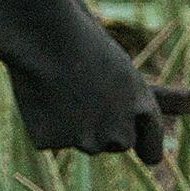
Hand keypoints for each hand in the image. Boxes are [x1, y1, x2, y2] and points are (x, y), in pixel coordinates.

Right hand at [0, 0, 165, 161]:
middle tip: (81, 97)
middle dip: (102, 131)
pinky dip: (39, 120)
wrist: (44, 34)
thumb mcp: (113, 63)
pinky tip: (37, 93)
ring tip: (56, 85)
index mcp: (141, 104)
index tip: (147, 156)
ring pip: (79, 141)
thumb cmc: (77, 34)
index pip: (152, 142)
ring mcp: (86, 141)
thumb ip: (120, 96)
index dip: (148, 148)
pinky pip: (46, 137)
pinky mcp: (53, 143)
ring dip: (69, 124)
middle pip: (115, 144)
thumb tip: (140, 109)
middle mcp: (119, 130)